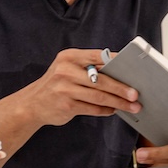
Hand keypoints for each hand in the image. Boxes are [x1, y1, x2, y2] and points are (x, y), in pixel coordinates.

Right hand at [17, 49, 140, 124]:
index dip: (118, 62)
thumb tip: (121, 74)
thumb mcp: (68, 69)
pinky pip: (92, 108)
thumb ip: (90, 68)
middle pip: (101, 79)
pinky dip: (105, 110)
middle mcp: (66, 70)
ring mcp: (65, 88)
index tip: (134, 69)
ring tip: (131, 106)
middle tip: (136, 94)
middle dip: (121, 88)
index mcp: (69, 57)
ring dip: (118, 102)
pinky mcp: (66, 105)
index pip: (98, 56)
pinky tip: (113, 110)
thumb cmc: (56, 85)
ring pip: (99, 96)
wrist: (32, 104)